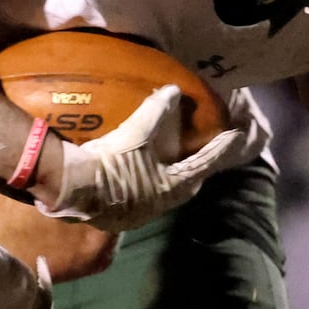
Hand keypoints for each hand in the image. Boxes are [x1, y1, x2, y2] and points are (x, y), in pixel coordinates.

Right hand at [41, 85, 250, 228]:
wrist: (73, 188)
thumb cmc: (111, 162)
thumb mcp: (135, 133)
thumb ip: (156, 111)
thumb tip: (172, 90)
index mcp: (171, 187)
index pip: (204, 165)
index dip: (220, 149)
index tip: (235, 137)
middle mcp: (160, 205)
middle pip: (186, 186)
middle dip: (195, 170)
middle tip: (200, 154)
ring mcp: (140, 214)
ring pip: (163, 196)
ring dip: (168, 180)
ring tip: (166, 165)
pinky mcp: (119, 217)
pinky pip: (140, 201)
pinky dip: (145, 188)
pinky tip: (136, 179)